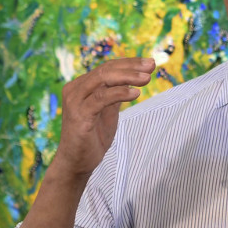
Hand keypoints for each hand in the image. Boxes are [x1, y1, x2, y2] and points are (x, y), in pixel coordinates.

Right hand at [50, 57, 154, 178]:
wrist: (77, 163)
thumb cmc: (92, 137)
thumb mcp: (107, 111)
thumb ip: (115, 94)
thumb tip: (133, 78)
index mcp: (81, 86)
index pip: (107, 67)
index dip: (129, 63)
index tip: (149, 63)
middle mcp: (75, 89)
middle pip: (106, 69)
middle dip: (131, 66)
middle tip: (151, 66)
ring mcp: (75, 101)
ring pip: (103, 79)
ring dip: (128, 76)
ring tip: (147, 78)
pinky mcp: (79, 115)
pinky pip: (101, 98)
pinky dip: (120, 93)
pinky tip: (135, 93)